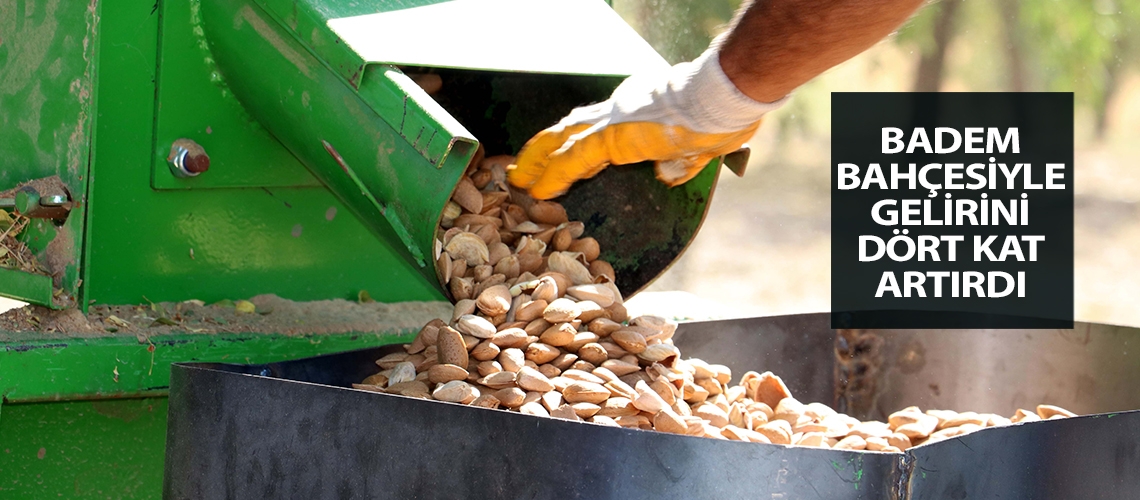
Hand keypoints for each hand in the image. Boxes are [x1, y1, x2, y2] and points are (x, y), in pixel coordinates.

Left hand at [509, 43, 784, 199]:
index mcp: (638, 110)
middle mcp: (618, 110)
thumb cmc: (723, 114)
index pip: (596, 128)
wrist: (723, 97)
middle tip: (524, 168)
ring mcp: (612, 121)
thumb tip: (669, 174)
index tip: (561, 160)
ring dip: (538, 162)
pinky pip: (572, 158)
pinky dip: (552, 174)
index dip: (574, 146)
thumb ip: (681, 159)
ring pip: (562, 141)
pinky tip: (536, 188)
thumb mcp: (701, 144)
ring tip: (519, 180)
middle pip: (571, 130)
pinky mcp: (612, 136)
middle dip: (545, 150)